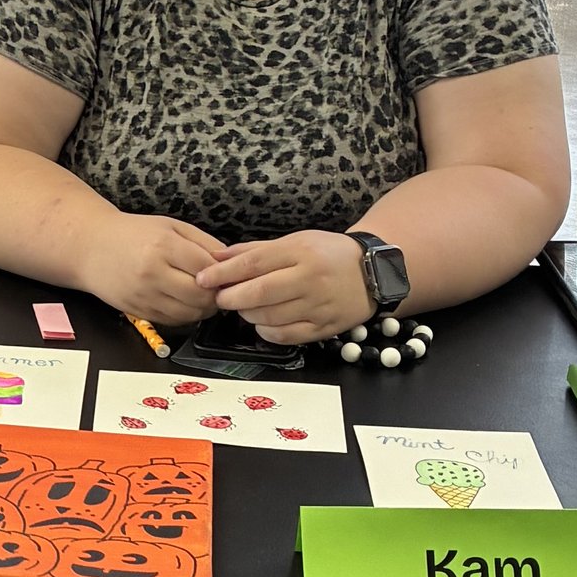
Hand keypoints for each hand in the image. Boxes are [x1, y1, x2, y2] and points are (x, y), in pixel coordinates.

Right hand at [84, 214, 226, 328]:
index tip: (228, 273)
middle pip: (201, 296)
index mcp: (163, 246)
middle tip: (219, 288)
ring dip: (203, 309)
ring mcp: (144, 295)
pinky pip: (173, 321)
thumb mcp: (171, 226)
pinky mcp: (138, 311)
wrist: (91, 248)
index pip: (208, 268)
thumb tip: (230, 263)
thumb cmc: (132, 234)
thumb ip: (203, 243)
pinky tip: (184, 301)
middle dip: (216, 294)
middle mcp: (153, 273)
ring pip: (190, 314)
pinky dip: (185, 315)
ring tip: (202, 295)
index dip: (223, 273)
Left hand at [195, 229, 369, 343]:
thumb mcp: (295, 241)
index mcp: (301, 252)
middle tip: (220, 298)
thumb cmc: (329, 253)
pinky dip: (267, 331)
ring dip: (247, 314)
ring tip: (244, 307)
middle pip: (259, 293)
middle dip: (231, 298)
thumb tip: (218, 257)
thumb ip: (256, 250)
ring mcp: (318, 305)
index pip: (253, 263)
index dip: (223, 273)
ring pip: (270, 317)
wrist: (373, 272)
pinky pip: (286, 336)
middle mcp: (310, 279)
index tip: (203, 278)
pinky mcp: (324, 327)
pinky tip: (263, 322)